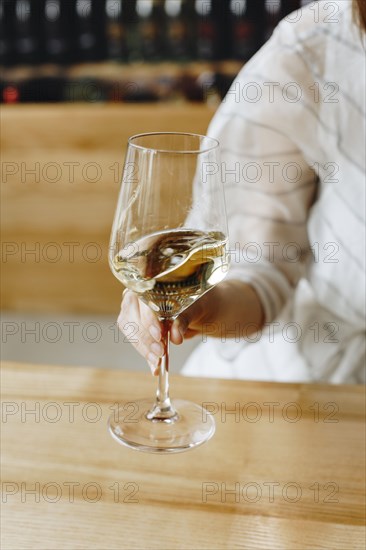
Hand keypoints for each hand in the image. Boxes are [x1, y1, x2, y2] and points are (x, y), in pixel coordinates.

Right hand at [117, 281, 263, 375]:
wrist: (206, 308)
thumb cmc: (202, 300)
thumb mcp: (200, 306)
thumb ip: (186, 317)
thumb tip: (175, 335)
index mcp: (152, 279)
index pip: (142, 297)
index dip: (147, 317)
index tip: (158, 333)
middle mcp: (138, 292)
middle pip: (132, 315)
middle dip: (145, 337)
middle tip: (160, 353)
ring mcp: (135, 308)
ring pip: (131, 330)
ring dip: (144, 348)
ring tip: (158, 362)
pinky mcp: (137, 325)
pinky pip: (137, 340)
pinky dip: (145, 355)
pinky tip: (154, 368)